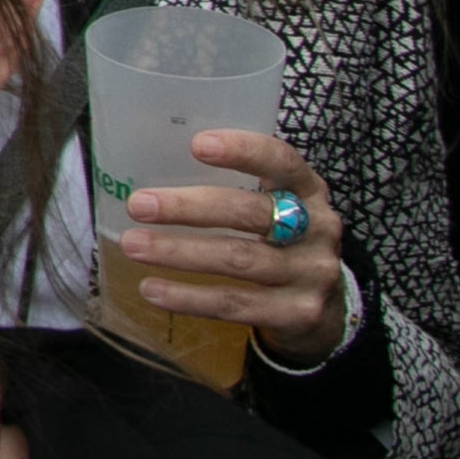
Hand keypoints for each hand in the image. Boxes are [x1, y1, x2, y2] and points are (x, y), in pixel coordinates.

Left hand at [121, 126, 354, 367]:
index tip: (196, 144)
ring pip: (238, 259)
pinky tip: (152, 289)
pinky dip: (188, 297)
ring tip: (133, 246)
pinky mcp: (299, 314)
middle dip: (189, 208)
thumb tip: (150, 166)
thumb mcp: (276, 207)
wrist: (325, 309)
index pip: (281, 161)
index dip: (243, 151)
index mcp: (309, 190)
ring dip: (179, 252)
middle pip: (250, 213)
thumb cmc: (284, 242)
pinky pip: (235, 304)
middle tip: (139, 205)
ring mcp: (312, 274)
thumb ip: (237, 188)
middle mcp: (318, 229)